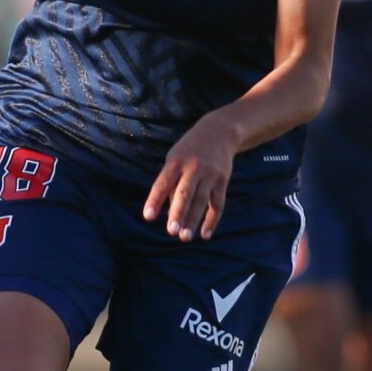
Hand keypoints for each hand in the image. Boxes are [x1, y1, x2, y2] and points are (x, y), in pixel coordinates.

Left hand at [144, 113, 240, 240]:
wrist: (219, 132)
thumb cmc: (189, 150)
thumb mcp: (175, 159)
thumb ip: (171, 184)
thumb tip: (171, 215)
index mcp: (175, 162)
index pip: (163, 184)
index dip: (155, 201)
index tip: (148, 217)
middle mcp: (193, 168)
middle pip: (185, 193)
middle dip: (178, 213)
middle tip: (172, 232)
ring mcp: (210, 174)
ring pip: (201, 201)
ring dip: (193, 221)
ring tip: (185, 238)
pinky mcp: (223, 181)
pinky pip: (217, 204)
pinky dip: (212, 220)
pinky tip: (205, 235)